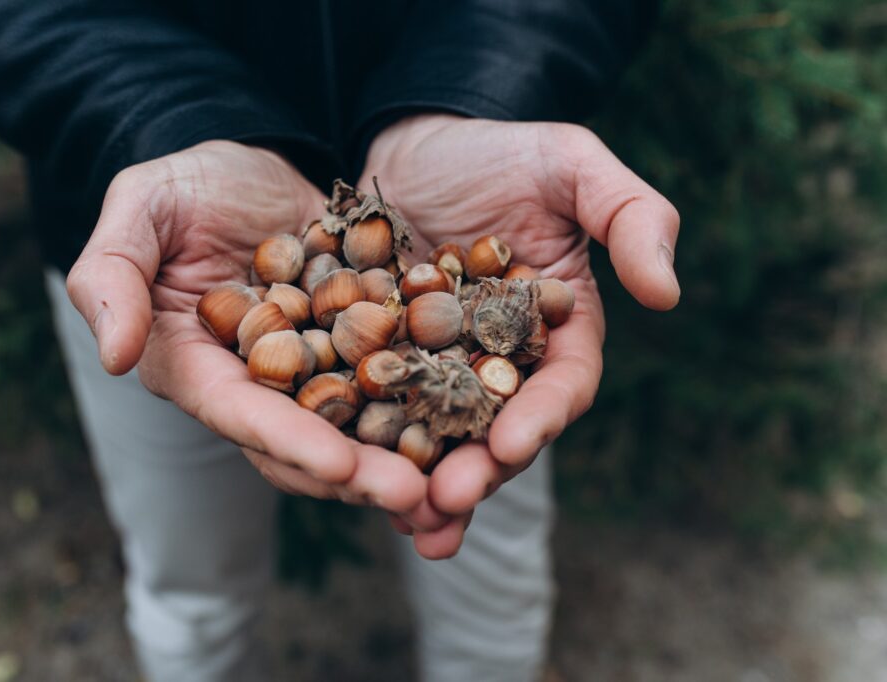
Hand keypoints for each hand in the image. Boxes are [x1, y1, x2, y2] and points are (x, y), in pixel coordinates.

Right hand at [66, 141, 426, 515]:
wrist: (255, 163)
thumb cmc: (184, 184)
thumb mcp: (140, 209)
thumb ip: (112, 276)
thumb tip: (116, 357)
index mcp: (197, 363)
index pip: (237, 411)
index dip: (284, 439)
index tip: (337, 467)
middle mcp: (258, 382)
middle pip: (305, 439)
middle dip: (357, 472)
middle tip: (415, 495)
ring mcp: (316, 369)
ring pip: (359, 426)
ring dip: (403, 456)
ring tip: (455, 479)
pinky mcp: (364, 344)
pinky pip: (399, 380)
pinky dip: (432, 406)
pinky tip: (481, 422)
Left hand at [360, 115, 680, 552]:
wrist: (413, 144)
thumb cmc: (501, 151)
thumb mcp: (572, 165)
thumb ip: (631, 216)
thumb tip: (667, 295)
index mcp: (558, 328)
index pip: (561, 384)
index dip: (541, 416)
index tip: (514, 444)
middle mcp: (503, 362)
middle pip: (497, 429)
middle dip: (477, 470)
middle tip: (445, 503)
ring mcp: (442, 369)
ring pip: (439, 437)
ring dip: (425, 483)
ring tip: (406, 522)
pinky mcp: (386, 364)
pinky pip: (379, 411)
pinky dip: (370, 447)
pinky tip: (349, 480)